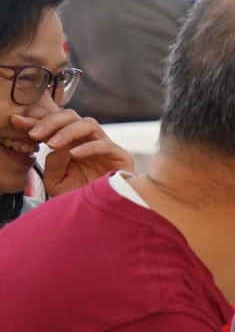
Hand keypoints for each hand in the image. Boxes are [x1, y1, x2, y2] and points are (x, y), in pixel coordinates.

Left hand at [13, 111, 133, 196]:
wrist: (99, 215)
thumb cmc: (78, 197)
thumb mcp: (56, 181)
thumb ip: (54, 163)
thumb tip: (58, 146)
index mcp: (71, 144)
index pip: (54, 125)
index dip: (36, 122)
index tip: (16, 122)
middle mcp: (88, 141)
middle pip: (72, 116)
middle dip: (51, 122)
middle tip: (34, 134)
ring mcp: (105, 147)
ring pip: (88, 124)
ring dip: (67, 131)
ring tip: (52, 145)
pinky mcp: (121, 157)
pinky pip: (105, 144)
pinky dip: (88, 147)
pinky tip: (74, 154)